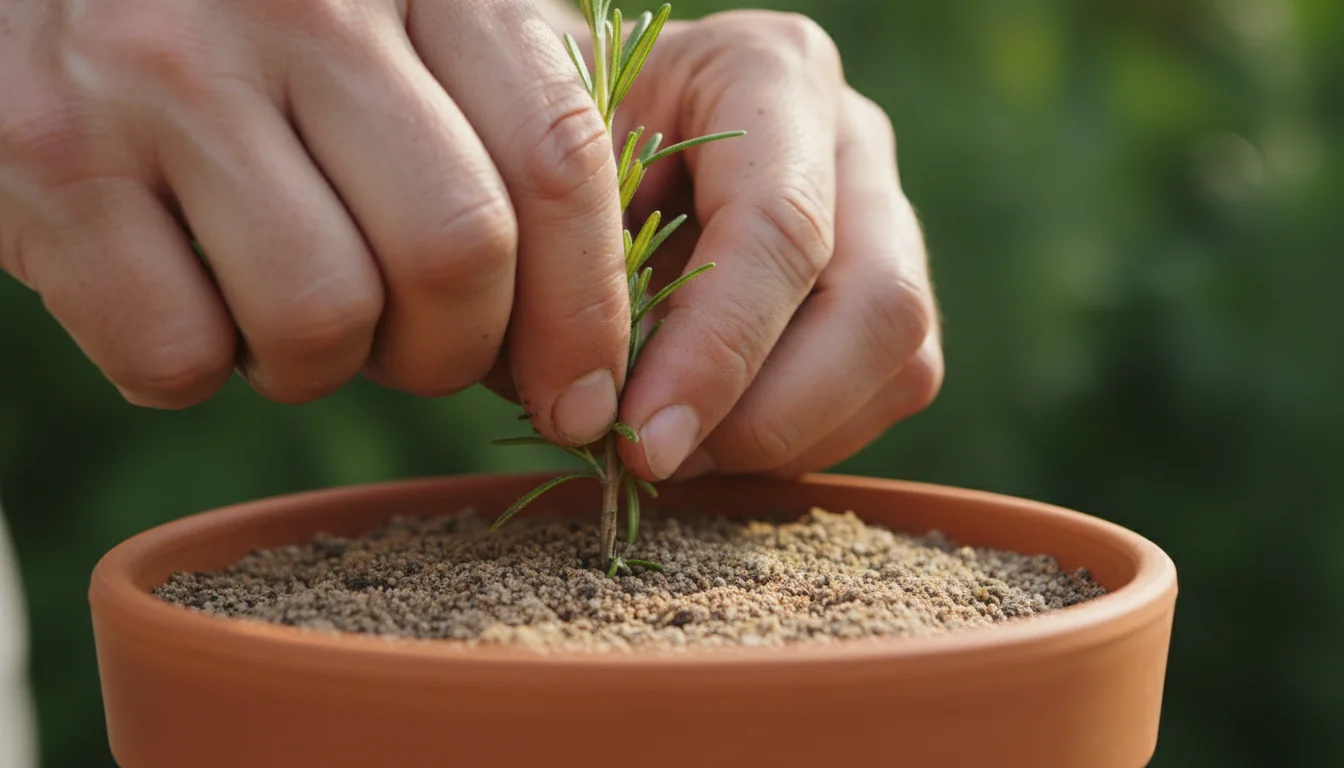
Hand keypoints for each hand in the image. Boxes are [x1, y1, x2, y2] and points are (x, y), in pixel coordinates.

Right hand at [0, 0, 632, 448]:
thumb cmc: (267, 34)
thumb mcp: (407, 42)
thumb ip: (507, 148)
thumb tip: (576, 354)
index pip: (558, 161)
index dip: (586, 312)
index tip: (581, 403)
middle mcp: (305, 3)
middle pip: (455, 252)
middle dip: (448, 352)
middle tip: (408, 346)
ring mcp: (165, 71)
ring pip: (320, 319)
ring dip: (314, 364)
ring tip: (277, 302)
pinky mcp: (48, 154)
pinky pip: (177, 354)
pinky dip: (192, 366)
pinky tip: (178, 294)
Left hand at [597, 11, 943, 479]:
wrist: (585, 130)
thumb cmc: (555, 149)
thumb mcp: (542, 182)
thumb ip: (571, 276)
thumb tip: (597, 418)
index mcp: (768, 74)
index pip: (780, 230)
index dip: (718, 354)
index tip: (643, 441)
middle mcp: (851, 136)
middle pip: (880, 305)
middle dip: (770, 415)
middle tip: (660, 461)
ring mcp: (885, 212)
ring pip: (900, 362)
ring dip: (784, 436)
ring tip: (675, 450)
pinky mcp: (887, 290)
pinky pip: (885, 392)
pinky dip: (798, 439)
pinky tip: (713, 435)